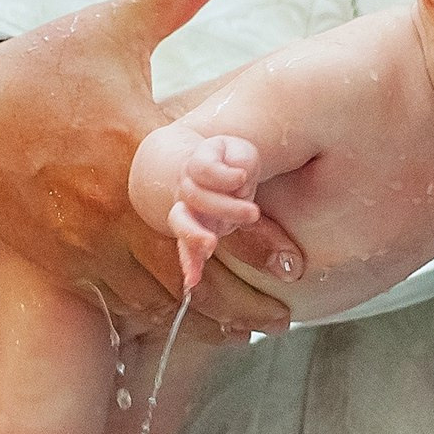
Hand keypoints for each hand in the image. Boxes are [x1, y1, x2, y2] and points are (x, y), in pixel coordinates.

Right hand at [0, 0, 301, 334]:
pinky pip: (114, 305)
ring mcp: (81, 241)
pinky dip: (152, 316)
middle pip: (186, 269)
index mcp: (131, 145)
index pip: (202, 202)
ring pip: (151, 297)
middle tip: (284, 315)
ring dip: (198, 314)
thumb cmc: (41, 68)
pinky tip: (187, 323)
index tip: (296, 257)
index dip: (252, 236)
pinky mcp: (60, 264)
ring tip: (249, 327)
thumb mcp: (110, 25)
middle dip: (237, 296)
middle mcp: (107, 204)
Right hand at [167, 135, 262, 290]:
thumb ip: (242, 162)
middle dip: (224, 206)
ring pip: (180, 221)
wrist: (204, 171)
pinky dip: (189, 264)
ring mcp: (187, 211)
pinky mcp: (193, 234)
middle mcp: (187, 187)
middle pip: (195, 195)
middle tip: (253, 213)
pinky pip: (186, 249)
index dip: (221, 174)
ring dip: (194, 235)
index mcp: (199, 162)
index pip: (203, 167)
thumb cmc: (228, 162)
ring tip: (210, 245)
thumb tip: (242, 179)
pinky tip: (192, 280)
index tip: (243, 177)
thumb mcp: (240, 153)